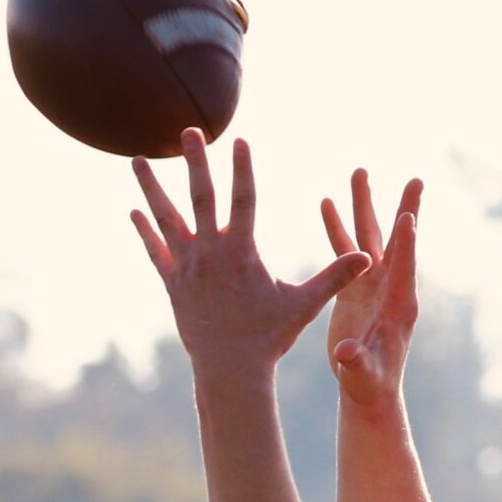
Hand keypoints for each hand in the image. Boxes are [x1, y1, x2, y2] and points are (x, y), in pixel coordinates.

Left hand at [132, 130, 368, 376]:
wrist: (230, 370)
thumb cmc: (268, 337)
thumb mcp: (304, 305)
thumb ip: (333, 277)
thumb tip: (367, 258)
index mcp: (241, 252)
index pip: (244, 199)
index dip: (243, 169)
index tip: (240, 140)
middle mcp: (210, 253)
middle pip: (201, 196)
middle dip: (196, 161)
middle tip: (189, 130)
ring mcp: (188, 268)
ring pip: (167, 218)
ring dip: (152, 186)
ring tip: (138, 159)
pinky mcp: (173, 285)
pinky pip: (156, 252)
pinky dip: (145, 231)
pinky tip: (134, 211)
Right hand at [321, 169, 422, 407]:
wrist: (365, 387)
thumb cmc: (369, 385)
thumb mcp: (363, 375)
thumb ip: (356, 362)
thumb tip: (345, 353)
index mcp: (399, 306)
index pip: (405, 269)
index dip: (407, 244)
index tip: (408, 216)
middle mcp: (390, 287)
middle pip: (397, 241)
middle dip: (402, 209)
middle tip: (415, 179)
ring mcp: (372, 283)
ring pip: (369, 237)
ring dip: (363, 206)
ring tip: (358, 173)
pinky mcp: (355, 285)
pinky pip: (345, 249)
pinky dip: (336, 226)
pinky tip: (326, 201)